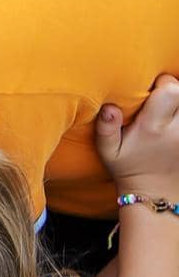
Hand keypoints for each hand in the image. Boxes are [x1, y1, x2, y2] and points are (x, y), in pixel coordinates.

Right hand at [96, 74, 178, 196]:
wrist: (155, 193)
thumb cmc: (128, 168)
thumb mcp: (108, 151)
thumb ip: (105, 128)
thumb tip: (109, 107)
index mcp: (153, 128)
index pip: (170, 90)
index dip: (163, 83)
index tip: (152, 91)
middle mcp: (176, 131)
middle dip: (176, 90)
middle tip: (163, 98)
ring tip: (169, 108)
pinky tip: (174, 118)